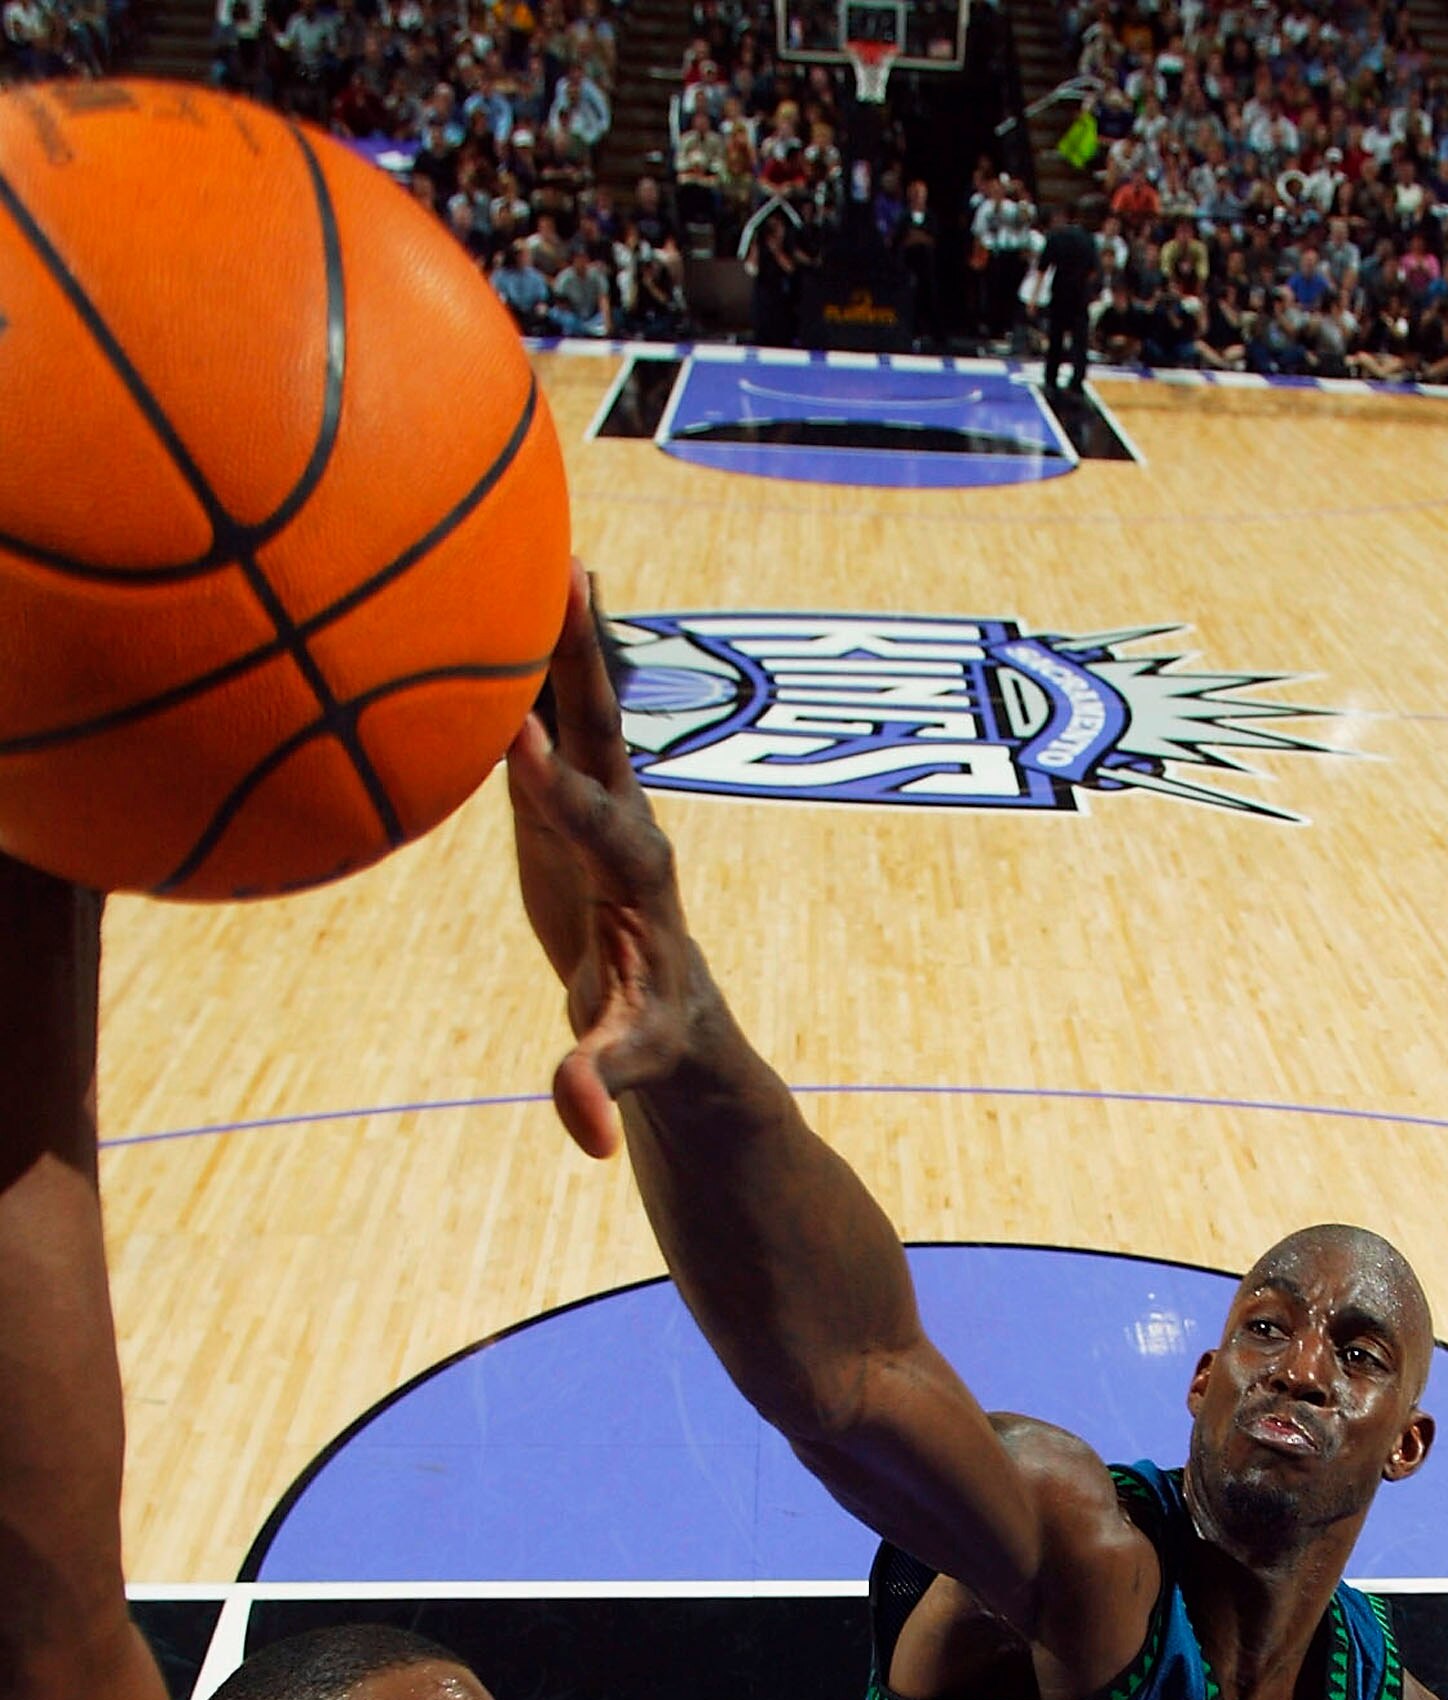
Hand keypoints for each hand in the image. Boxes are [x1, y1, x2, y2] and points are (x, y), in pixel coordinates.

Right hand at [506, 562, 708, 1157]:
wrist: (667, 1010)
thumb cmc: (654, 1038)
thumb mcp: (632, 1065)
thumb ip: (602, 1083)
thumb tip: (585, 1133)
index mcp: (636, 882)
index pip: (601, 827)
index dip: (562, 790)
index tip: (522, 741)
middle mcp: (625, 822)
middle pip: (604, 732)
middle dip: (585, 662)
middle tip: (566, 577)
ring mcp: (598, 800)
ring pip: (579, 706)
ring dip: (562, 633)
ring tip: (542, 542)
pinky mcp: (568, 797)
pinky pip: (548, 716)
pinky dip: (529, 661)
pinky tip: (503, 591)